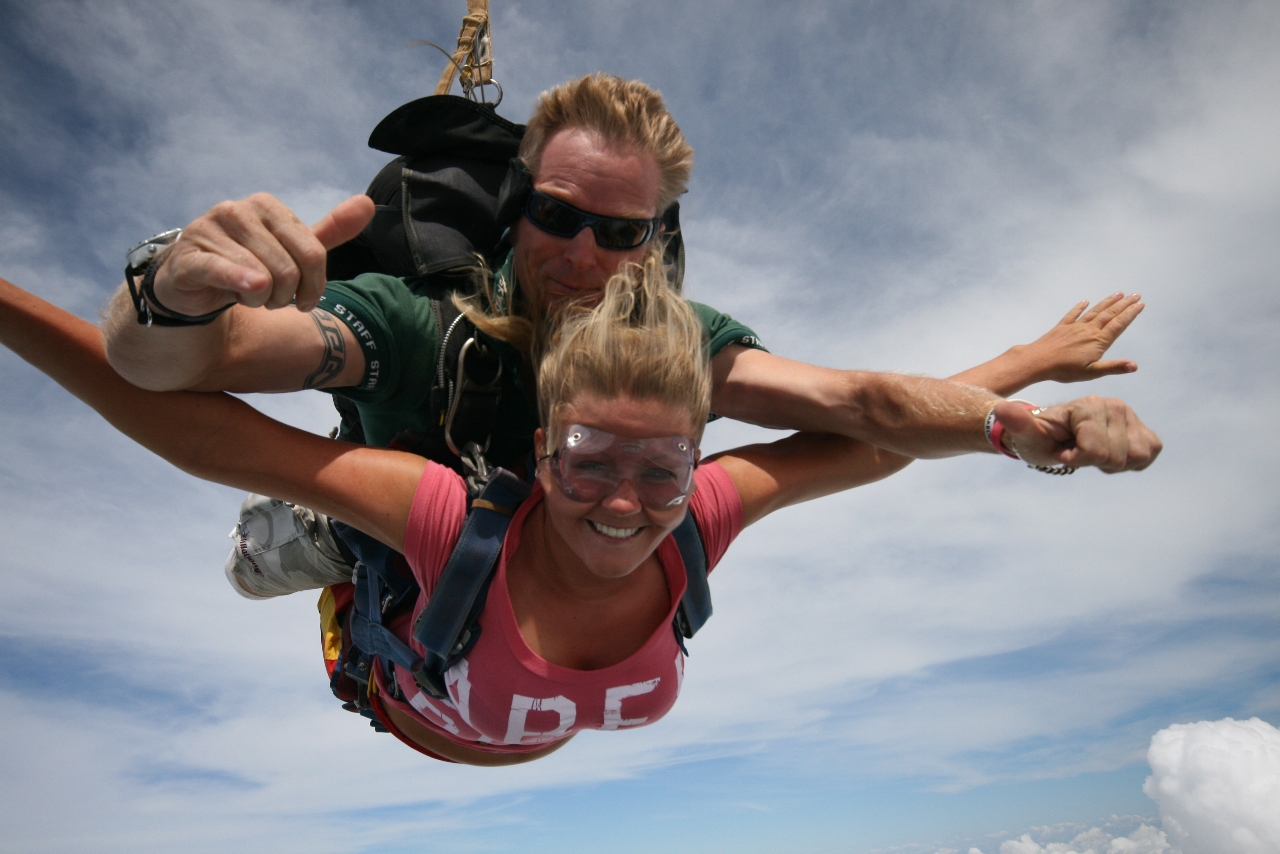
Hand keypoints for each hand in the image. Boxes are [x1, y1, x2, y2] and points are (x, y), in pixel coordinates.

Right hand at [149, 193, 374, 316]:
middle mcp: (238, 211)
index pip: (313, 253)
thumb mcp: (293, 248)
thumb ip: (329, 230)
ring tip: (248, 296)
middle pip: (288, 270)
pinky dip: (238, 282)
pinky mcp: (188, 256)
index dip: (315, 287)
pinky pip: (221, 270)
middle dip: (284, 297)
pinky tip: (248, 290)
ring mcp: (209, 229)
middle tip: (269, 298)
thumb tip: (368, 203)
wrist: (194, 279)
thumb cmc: (249, 263)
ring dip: (260, 301)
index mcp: (268, 206)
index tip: (304, 300)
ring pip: (260, 278)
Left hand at [994, 396, 1161, 472]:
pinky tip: (1110, 453)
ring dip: (1113, 463)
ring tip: (1093, 451)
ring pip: (1135, 456)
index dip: (1076, 458)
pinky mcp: (1142, 428)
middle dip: (1094, 461)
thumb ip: (1017, 423)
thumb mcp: (1025, 433)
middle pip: (1116, 456)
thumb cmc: (1037, 436)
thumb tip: (1000, 410)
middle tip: (1077, 449)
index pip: (1095, 450)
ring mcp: (1130, 415)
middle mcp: (1113, 405)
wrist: (1051, 436)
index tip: (1062, 448)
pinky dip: (1131, 463)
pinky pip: (1148, 453)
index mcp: (1088, 405)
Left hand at [1022, 293, 1143, 382]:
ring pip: (1094, 312)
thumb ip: (1113, 367)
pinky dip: (1080, 307)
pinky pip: (1072, 315)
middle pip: (1109, 314)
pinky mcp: (1061, 328)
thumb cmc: (1064, 370)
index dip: (1130, 314)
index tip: (1140, 304)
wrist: (1037, 361)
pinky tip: (1085, 301)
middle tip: (1135, 295)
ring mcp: (1074, 327)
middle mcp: (1088, 330)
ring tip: (1118, 294)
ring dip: (1107, 302)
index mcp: (1098, 341)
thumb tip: (1135, 366)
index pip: (1118, 324)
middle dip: (1123, 304)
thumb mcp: (1091, 373)